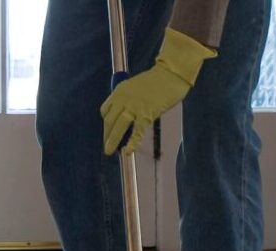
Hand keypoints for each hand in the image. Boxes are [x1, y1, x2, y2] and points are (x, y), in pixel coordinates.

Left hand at [101, 28, 215, 154]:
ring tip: (109, 151)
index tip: (109, 132)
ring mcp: (134, 107)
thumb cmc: (156, 81)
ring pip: (118, 127)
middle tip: (107, 147)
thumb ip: (128, 99)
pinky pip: (136, 132)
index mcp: (119, 91)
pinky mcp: (146, 114)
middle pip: (109, 121)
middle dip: (107, 135)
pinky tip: (128, 151)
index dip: (106, 124)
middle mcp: (123, 99)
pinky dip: (132, 143)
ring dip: (112, 141)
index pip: (105, 111)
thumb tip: (126, 116)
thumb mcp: (135, 87)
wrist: (170, 74)